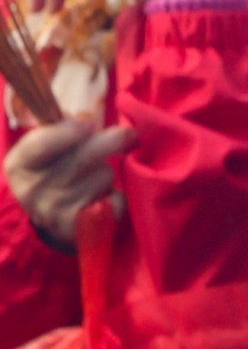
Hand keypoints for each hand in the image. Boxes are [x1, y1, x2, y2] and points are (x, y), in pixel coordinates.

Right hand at [3, 116, 125, 247]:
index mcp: (19, 164)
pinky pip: (116, 202)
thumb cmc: (52, 168)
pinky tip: (104, 196)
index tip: (88, 124)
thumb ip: (61, 128)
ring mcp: (54, 212)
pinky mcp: (78, 230)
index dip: (69, 132)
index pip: (41, 145)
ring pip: (103, 176)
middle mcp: (32, 190)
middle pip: (84, 158)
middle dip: (112, 141)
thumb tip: (89, 119)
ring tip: (95, 176)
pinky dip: (118, 196)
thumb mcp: (44, 145)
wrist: (48, 216)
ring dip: (108, 172)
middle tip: (127, 134)